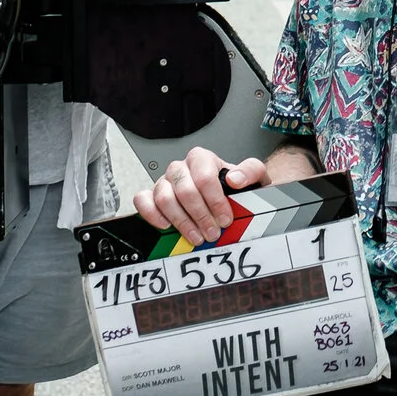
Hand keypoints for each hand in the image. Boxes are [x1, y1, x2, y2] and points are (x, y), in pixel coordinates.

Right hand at [135, 147, 271, 242]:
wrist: (229, 195)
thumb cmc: (237, 187)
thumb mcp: (254, 176)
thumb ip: (250, 171)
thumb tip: (235, 178)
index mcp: (202, 159)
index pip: (204, 177)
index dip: (215, 201)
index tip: (225, 218)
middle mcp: (181, 168)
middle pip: (184, 190)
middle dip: (200, 215)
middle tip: (212, 232)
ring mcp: (165, 182)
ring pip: (164, 197)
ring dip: (181, 221)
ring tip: (196, 236)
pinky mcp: (152, 196)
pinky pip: (142, 200)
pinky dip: (152, 214)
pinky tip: (166, 226)